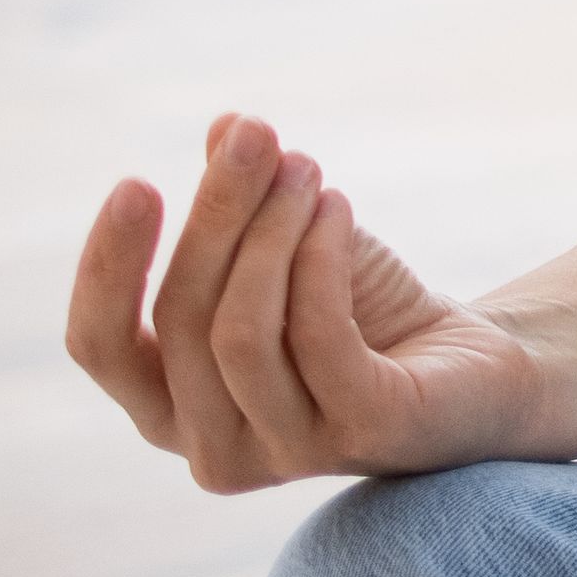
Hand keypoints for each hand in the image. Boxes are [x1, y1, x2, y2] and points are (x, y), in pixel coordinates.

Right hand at [65, 112, 550, 490]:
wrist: (477, 366)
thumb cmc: (360, 312)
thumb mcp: (285, 249)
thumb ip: (240, 203)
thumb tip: (225, 124)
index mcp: (168, 412)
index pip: (99, 347)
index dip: (106, 267)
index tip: (136, 183)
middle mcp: (213, 450)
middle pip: (180, 317)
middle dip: (216, 212)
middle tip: (254, 135)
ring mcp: (286, 452)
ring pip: (239, 327)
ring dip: (271, 227)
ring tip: (307, 168)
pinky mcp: (362, 432)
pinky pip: (317, 335)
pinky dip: (320, 257)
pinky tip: (339, 207)